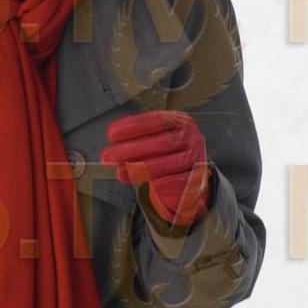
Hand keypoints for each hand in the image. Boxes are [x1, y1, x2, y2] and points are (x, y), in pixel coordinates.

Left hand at [104, 110, 212, 227]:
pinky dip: (169, 183)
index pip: (156, 120)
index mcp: (180, 121)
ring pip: (173, 162)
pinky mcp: (200, 178)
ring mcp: (198, 156)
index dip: (133, 126)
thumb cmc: (166, 152)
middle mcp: (192, 136)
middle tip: (107, 156)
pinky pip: (185, 181)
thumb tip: (111, 149)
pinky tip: (153, 186)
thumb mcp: (153, 140)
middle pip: (163, 142)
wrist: (191, 174)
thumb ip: (136, 141)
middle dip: (132, 149)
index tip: (110, 134)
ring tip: (120, 173)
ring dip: (144, 168)